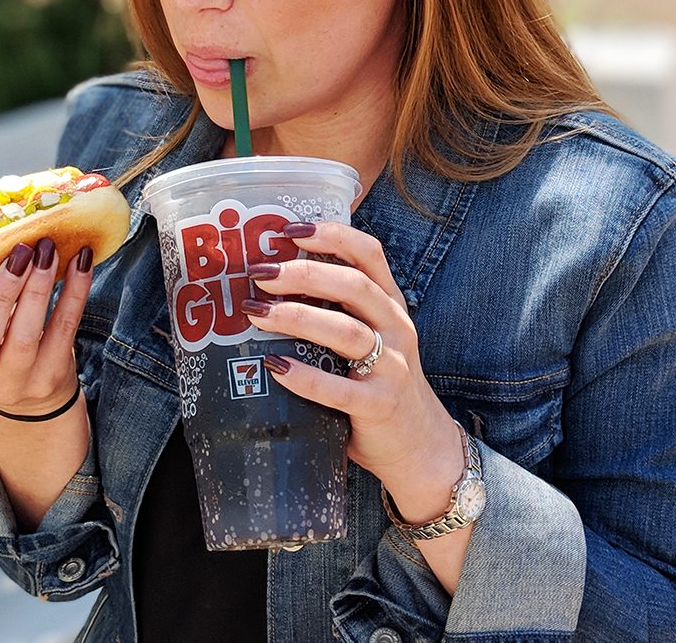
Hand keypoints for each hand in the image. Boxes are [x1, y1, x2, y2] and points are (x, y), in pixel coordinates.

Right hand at [0, 188, 91, 415]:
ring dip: (38, 288)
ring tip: (46, 249)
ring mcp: (12, 382)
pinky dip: (74, 294)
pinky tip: (81, 262)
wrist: (27, 386)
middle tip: (18, 251)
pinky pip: (63, 331)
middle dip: (1, 293)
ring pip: (24, 337)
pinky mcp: (49, 376)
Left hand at [244, 221, 461, 516]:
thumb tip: (266, 278)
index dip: (331, 235)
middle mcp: (397, 327)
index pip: (368, 253)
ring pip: (346, 332)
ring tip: (255, 314)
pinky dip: (304, 378)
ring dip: (296, 318)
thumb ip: (333, 307)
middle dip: (303, 274)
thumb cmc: (376, 379)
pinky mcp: (380, 406)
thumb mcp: (367, 334)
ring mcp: (393, 367)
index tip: (289, 229)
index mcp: (390, 303)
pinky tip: (275, 366)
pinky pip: (340, 390)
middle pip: (354, 286)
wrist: (420, 445)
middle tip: (260, 274)